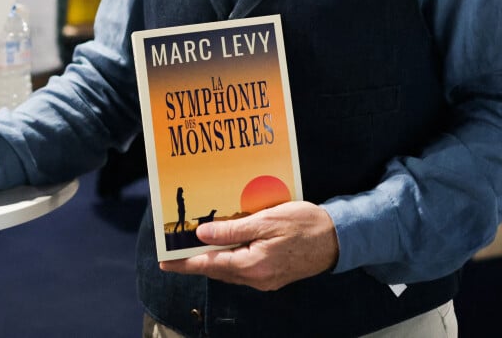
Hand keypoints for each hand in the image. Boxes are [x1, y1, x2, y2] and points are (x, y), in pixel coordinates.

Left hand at [160, 200, 338, 290]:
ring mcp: (265, 280)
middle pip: (217, 270)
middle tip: (175, 250)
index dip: (185, 263)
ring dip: (213, 259)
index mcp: (252, 265)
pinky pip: (243, 269)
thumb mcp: (266, 220)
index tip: (165, 262)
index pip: (209, 265)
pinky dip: (231, 258)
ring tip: (196, 246)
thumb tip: (203, 235)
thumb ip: (233, 229)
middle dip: (196, 261)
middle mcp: (256, 278)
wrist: (336, 239)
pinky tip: (227, 245)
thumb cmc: (303, 224)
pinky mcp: (273, 276)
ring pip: (230, 270)